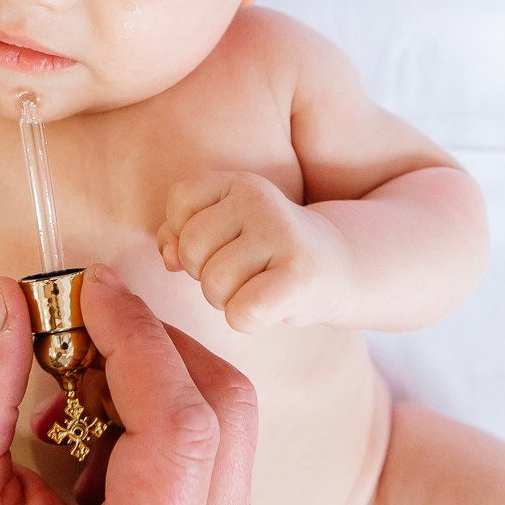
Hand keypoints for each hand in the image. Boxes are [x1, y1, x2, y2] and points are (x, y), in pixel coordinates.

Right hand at [0, 265, 266, 504]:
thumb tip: (6, 300)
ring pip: (231, 416)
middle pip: (223, 409)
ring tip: (75, 403)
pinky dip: (165, 409)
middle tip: (76, 327)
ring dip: (156, 375)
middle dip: (150, 342)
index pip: (180, 433)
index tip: (91, 289)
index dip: (141, 341)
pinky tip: (103, 440)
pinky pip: (225, 441)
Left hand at [158, 170, 352, 332]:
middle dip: (204, 273)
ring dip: (226, 299)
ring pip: (213, 284)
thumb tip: (168, 257)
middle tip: (239, 273)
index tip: (216, 245)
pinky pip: (242, 311)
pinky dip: (246, 321)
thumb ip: (179, 236)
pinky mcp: (300, 275)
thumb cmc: (264, 252)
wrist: (337, 266)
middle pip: (191, 248)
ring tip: (255, 287)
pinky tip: (269, 307)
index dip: (185, 233)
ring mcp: (282, 234)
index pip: (180, 200)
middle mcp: (259, 199)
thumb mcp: (221, 231)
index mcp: (238, 183)